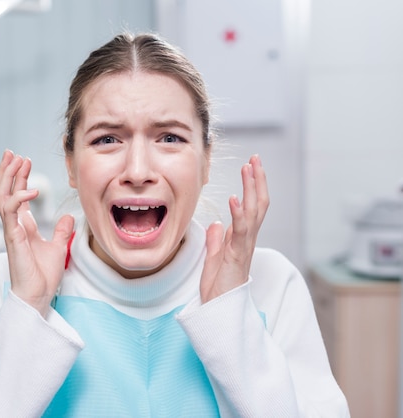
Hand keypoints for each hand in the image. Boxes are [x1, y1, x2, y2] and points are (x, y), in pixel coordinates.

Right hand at [0, 150, 74, 316]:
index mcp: (23, 226)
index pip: (17, 195)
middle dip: (8, 170)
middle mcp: (14, 225)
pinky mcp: (13, 237)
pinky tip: (32, 189)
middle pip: (5, 191)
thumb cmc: (43, 276)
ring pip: (2, 197)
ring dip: (9, 176)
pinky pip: (11, 212)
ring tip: (17, 160)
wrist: (38, 295)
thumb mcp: (58, 247)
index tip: (26, 160)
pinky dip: (19, 197)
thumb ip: (61, 230)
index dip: (20, 177)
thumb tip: (69, 216)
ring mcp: (11, 231)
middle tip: (12, 152)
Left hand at [200, 155, 268, 303]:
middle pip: (259, 204)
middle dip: (258, 180)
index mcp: (242, 239)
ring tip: (249, 168)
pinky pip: (241, 232)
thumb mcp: (214, 259)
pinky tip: (234, 198)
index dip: (252, 187)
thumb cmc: (218, 289)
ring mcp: (244, 247)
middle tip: (256, 159)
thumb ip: (217, 241)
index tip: (250, 167)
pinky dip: (238, 213)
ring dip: (252, 188)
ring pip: (254, 212)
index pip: (251, 207)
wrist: (218, 312)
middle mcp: (247, 240)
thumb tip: (216, 224)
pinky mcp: (238, 256)